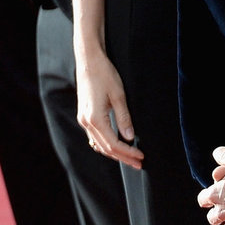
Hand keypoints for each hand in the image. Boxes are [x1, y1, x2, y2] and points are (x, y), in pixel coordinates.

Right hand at [75, 47, 142, 167]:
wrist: (88, 61)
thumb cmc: (105, 75)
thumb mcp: (119, 95)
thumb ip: (124, 118)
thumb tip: (129, 137)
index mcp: (95, 119)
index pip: (113, 144)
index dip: (128, 152)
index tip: (141, 157)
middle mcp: (86, 122)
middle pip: (105, 148)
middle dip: (123, 157)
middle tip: (139, 164)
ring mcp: (83, 119)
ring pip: (99, 144)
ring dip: (115, 153)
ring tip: (130, 158)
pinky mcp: (84, 115)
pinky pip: (94, 137)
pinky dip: (105, 144)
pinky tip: (116, 146)